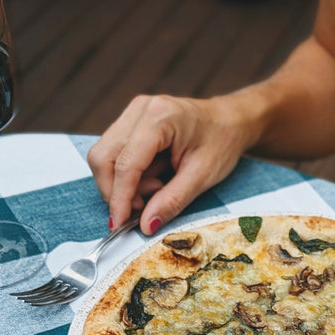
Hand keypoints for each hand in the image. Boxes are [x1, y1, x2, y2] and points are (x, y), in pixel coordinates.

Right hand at [87, 93, 254, 233]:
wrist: (230, 121)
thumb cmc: (222, 143)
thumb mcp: (202, 177)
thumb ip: (172, 201)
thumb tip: (146, 225)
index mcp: (160, 117)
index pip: (126, 163)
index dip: (119, 198)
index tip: (119, 225)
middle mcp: (140, 109)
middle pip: (103, 157)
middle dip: (116, 191)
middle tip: (142, 208)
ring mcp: (132, 113)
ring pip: (104, 156)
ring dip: (122, 184)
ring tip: (156, 189)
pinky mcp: (130, 122)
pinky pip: (114, 153)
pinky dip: (127, 175)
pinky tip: (153, 179)